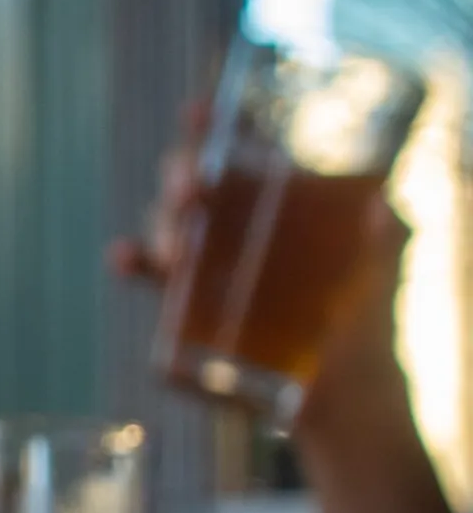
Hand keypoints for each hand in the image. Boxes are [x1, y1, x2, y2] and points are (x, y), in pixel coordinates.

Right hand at [108, 100, 410, 429]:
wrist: (345, 402)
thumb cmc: (366, 329)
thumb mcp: (383, 280)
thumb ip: (387, 245)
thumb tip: (385, 207)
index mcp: (274, 209)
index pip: (239, 155)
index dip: (215, 127)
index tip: (199, 110)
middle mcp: (230, 233)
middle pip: (192, 188)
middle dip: (181, 176)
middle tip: (193, 188)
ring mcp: (202, 276)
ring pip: (165, 234)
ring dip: (160, 228)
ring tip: (173, 245)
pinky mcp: (185, 321)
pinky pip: (151, 287)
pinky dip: (133, 267)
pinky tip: (124, 256)